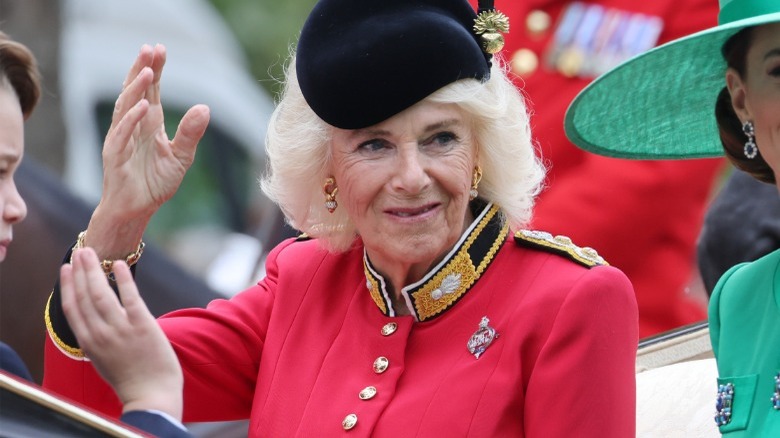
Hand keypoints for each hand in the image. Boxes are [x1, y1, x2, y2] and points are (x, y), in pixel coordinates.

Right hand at [60, 248, 182, 418]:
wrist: (151, 394)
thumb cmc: (130, 378)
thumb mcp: (104, 359)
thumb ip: (97, 339)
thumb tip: (94, 320)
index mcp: (88, 343)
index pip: (72, 309)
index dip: (68, 285)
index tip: (66, 268)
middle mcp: (100, 334)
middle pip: (84, 296)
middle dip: (80, 271)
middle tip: (79, 250)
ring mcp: (120, 329)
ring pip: (101, 294)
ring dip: (94, 270)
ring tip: (92, 252)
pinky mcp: (142, 325)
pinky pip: (130, 297)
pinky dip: (124, 279)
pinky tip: (119, 264)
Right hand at [99, 44, 209, 219]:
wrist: (136, 210)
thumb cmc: (155, 183)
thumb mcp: (181, 157)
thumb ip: (191, 133)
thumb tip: (205, 107)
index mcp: (149, 124)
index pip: (150, 90)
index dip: (154, 69)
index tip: (159, 48)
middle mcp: (132, 126)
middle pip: (134, 91)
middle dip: (141, 69)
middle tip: (149, 48)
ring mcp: (120, 139)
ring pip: (125, 108)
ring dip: (135, 89)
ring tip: (148, 71)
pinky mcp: (114, 156)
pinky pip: (121, 134)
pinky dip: (131, 120)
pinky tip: (143, 106)